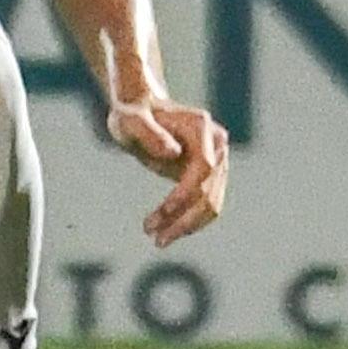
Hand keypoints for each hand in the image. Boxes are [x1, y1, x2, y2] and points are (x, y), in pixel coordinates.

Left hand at [109, 97, 230, 245]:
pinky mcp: (212, 174)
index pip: (202, 168)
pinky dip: (189, 220)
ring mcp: (218, 159)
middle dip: (184, 218)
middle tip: (156, 238)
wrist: (140, 109)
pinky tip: (166, 231)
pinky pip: (206, 204)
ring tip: (157, 239)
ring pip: (211, 203)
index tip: (163, 213)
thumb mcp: (129, 121)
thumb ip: (148, 132)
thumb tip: (173, 153)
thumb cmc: (131, 114)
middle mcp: (217, 142)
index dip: (185, 193)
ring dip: (186, 225)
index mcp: (201, 127)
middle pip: (209, 190)